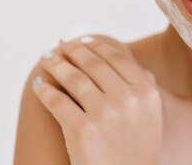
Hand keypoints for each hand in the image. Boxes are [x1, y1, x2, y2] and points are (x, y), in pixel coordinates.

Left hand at [32, 35, 162, 164]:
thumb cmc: (137, 149)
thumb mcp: (152, 114)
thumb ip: (144, 85)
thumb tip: (126, 57)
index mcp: (146, 91)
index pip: (116, 57)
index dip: (96, 45)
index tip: (82, 40)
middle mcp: (127, 98)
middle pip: (93, 64)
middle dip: (72, 50)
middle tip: (60, 45)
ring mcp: (104, 113)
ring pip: (73, 78)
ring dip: (55, 64)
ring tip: (46, 59)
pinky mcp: (82, 129)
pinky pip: (58, 101)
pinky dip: (45, 90)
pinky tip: (39, 85)